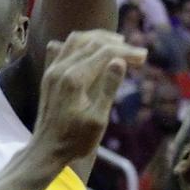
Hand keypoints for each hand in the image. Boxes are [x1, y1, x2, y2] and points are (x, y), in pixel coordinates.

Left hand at [33, 30, 146, 161]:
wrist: (46, 150)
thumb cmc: (75, 140)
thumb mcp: (98, 119)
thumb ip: (108, 88)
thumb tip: (120, 61)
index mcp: (74, 79)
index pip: (104, 53)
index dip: (126, 52)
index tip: (144, 56)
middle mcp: (60, 69)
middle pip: (91, 42)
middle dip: (116, 44)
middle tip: (137, 52)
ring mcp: (51, 71)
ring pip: (75, 40)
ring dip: (98, 38)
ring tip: (118, 44)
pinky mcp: (48, 75)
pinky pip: (64, 48)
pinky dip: (81, 44)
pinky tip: (91, 50)